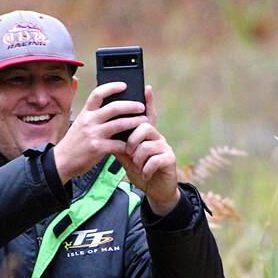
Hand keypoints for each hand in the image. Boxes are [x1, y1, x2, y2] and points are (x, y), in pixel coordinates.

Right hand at [53, 82, 147, 182]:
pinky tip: (132, 144)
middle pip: (113, 107)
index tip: (124, 85)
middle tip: (141, 106)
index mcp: (85, 113)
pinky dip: (127, 144)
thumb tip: (110, 108)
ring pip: (119, 124)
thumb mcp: (79, 124)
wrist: (62, 161)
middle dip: (131, 106)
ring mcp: (93, 134)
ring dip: (134, 122)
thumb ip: (92, 116)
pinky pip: (118, 144)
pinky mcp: (98, 148)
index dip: (112, 87)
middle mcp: (89, 121)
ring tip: (144, 122)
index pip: (98, 94)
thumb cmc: (74, 143)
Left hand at [117, 86, 179, 216]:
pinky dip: (146, 169)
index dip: (148, 102)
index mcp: (146, 135)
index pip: (147, 115)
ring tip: (137, 166)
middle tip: (130, 153)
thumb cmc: (141, 171)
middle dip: (133, 141)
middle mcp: (157, 137)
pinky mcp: (170, 159)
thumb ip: (120, 144)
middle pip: (144, 127)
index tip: (146, 87)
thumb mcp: (127, 158)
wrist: (155, 190)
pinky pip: (154, 159)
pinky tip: (145, 174)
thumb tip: (107, 131)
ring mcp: (165, 148)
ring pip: (147, 145)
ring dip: (138, 158)